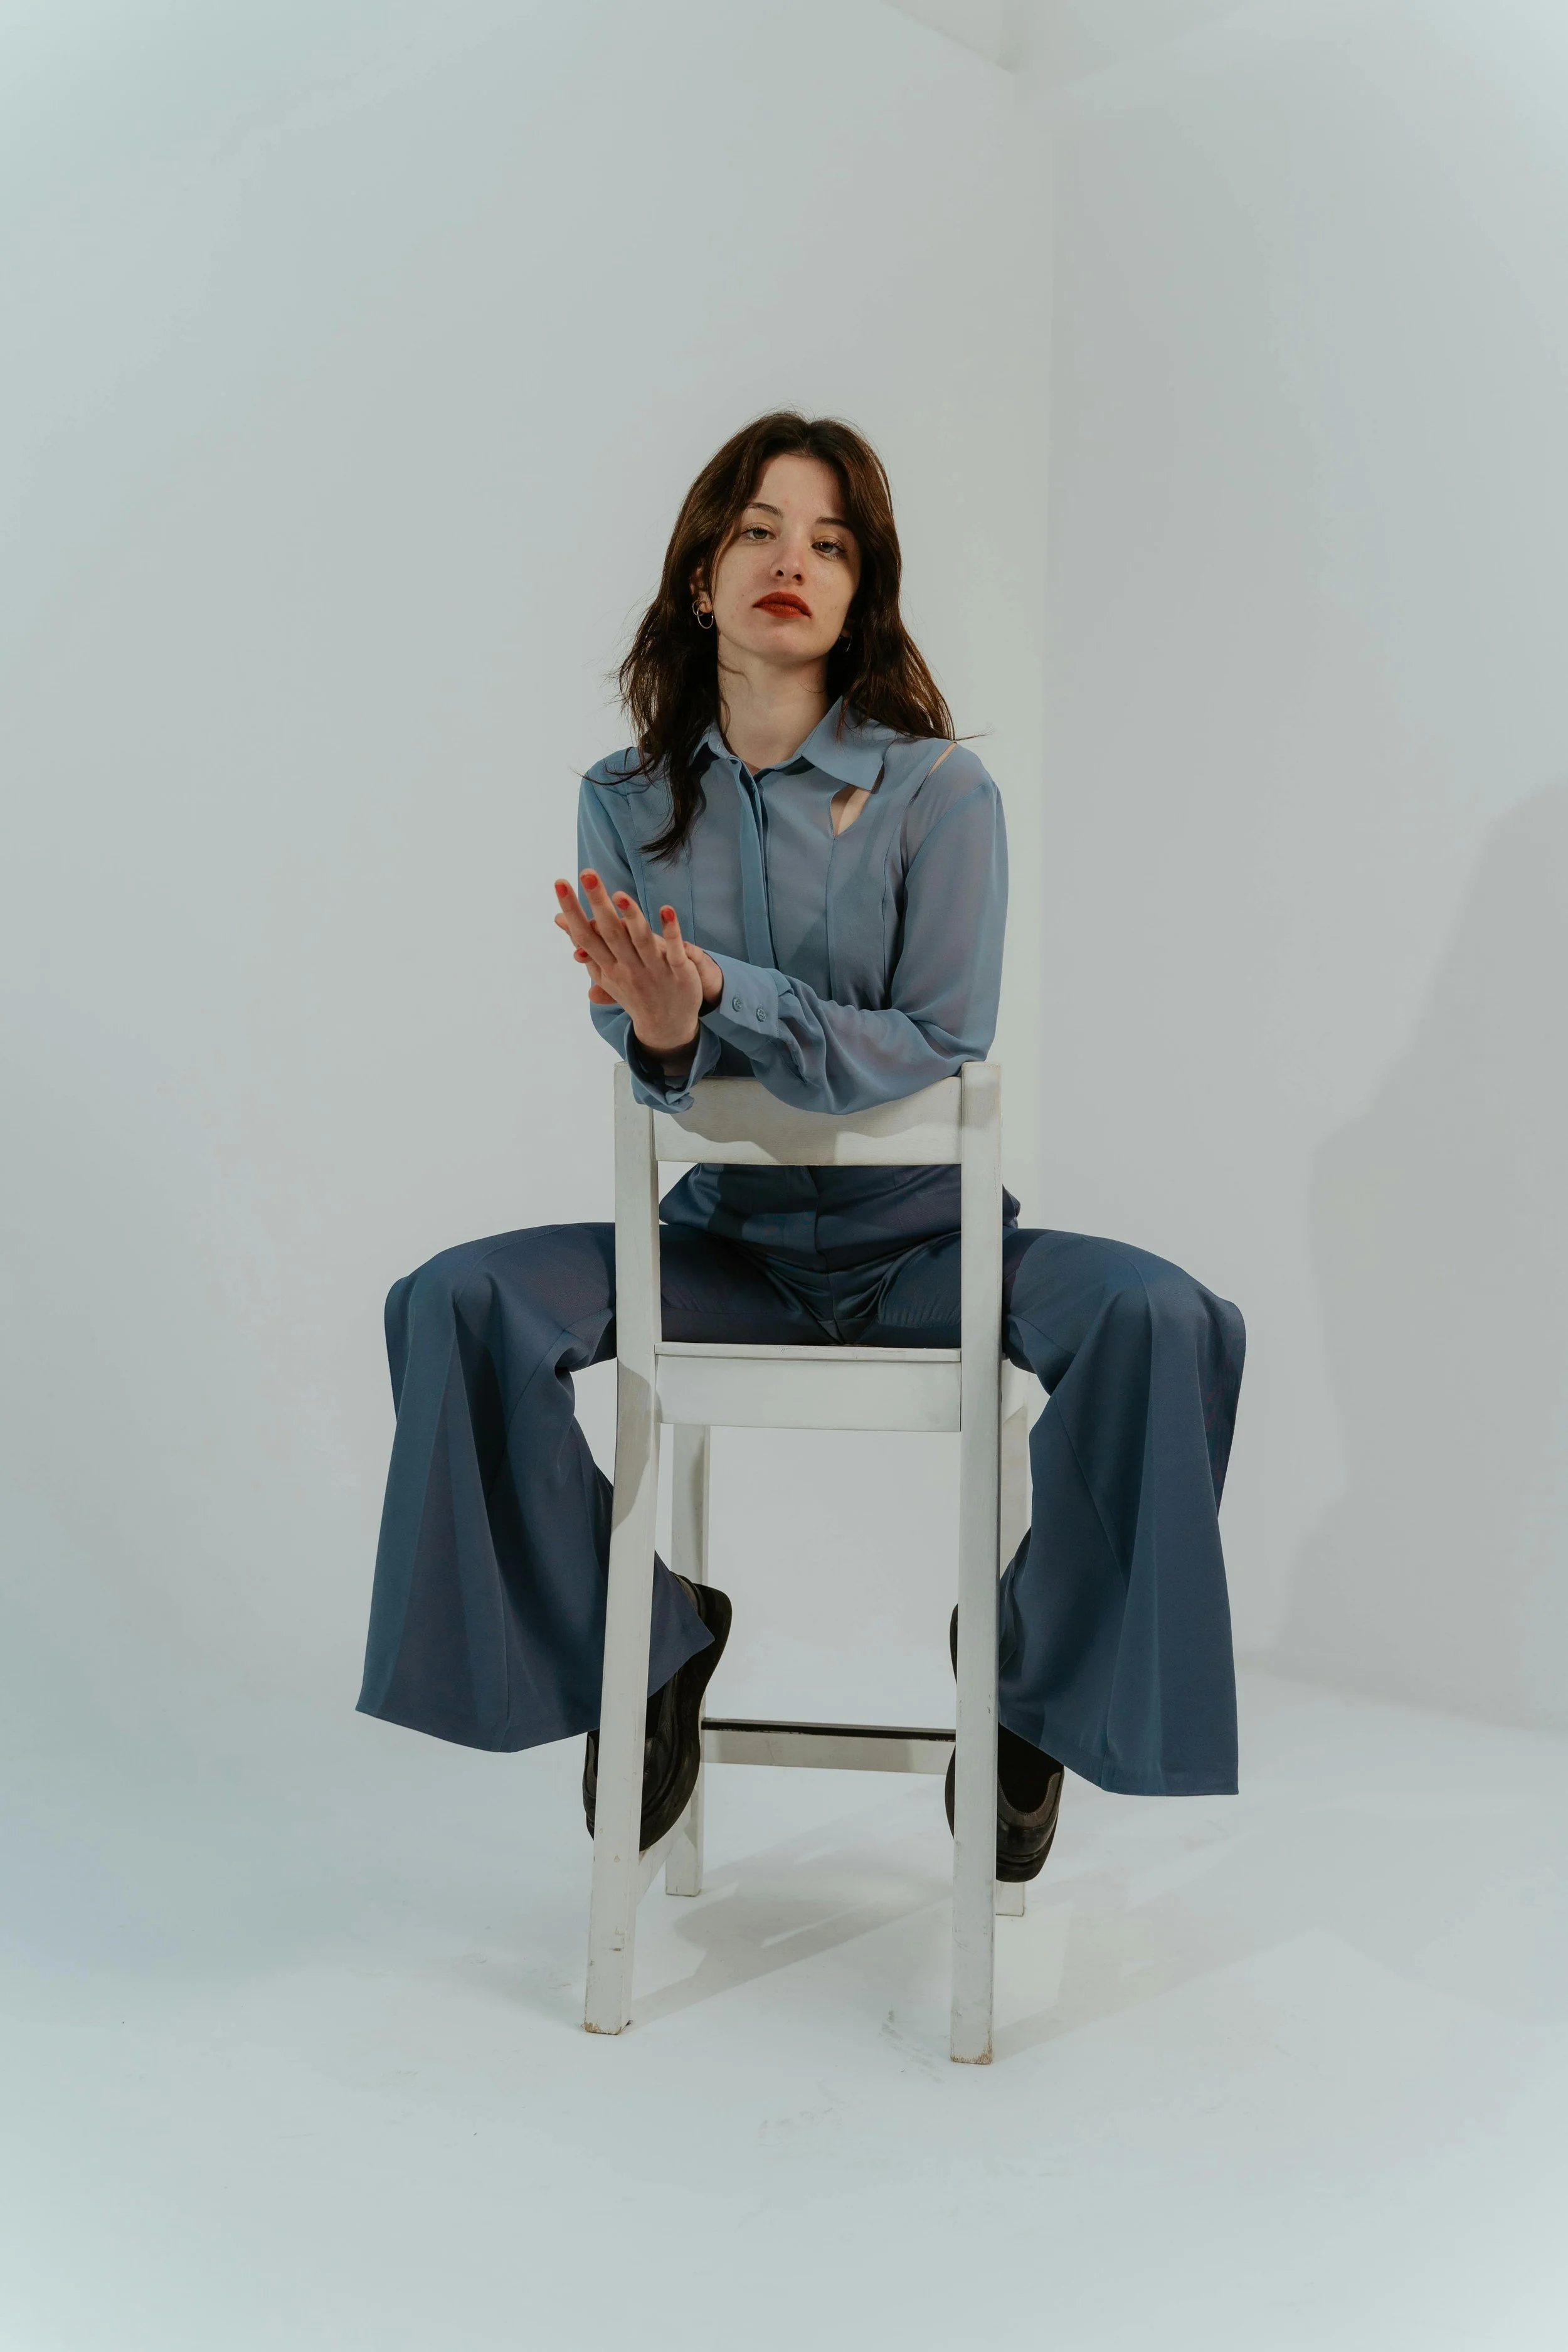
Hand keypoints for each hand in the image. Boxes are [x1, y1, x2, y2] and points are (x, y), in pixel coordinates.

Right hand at [553, 870, 717, 1057]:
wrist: (666, 1027)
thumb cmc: (631, 990)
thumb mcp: (604, 971)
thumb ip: (584, 944)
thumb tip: (559, 920)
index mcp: (607, 966)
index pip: (585, 935)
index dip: (572, 909)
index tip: (559, 883)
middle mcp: (627, 968)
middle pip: (610, 932)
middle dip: (597, 903)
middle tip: (586, 873)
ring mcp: (653, 970)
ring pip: (640, 940)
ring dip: (631, 917)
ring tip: (620, 894)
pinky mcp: (679, 972)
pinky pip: (674, 950)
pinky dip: (670, 931)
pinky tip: (667, 909)